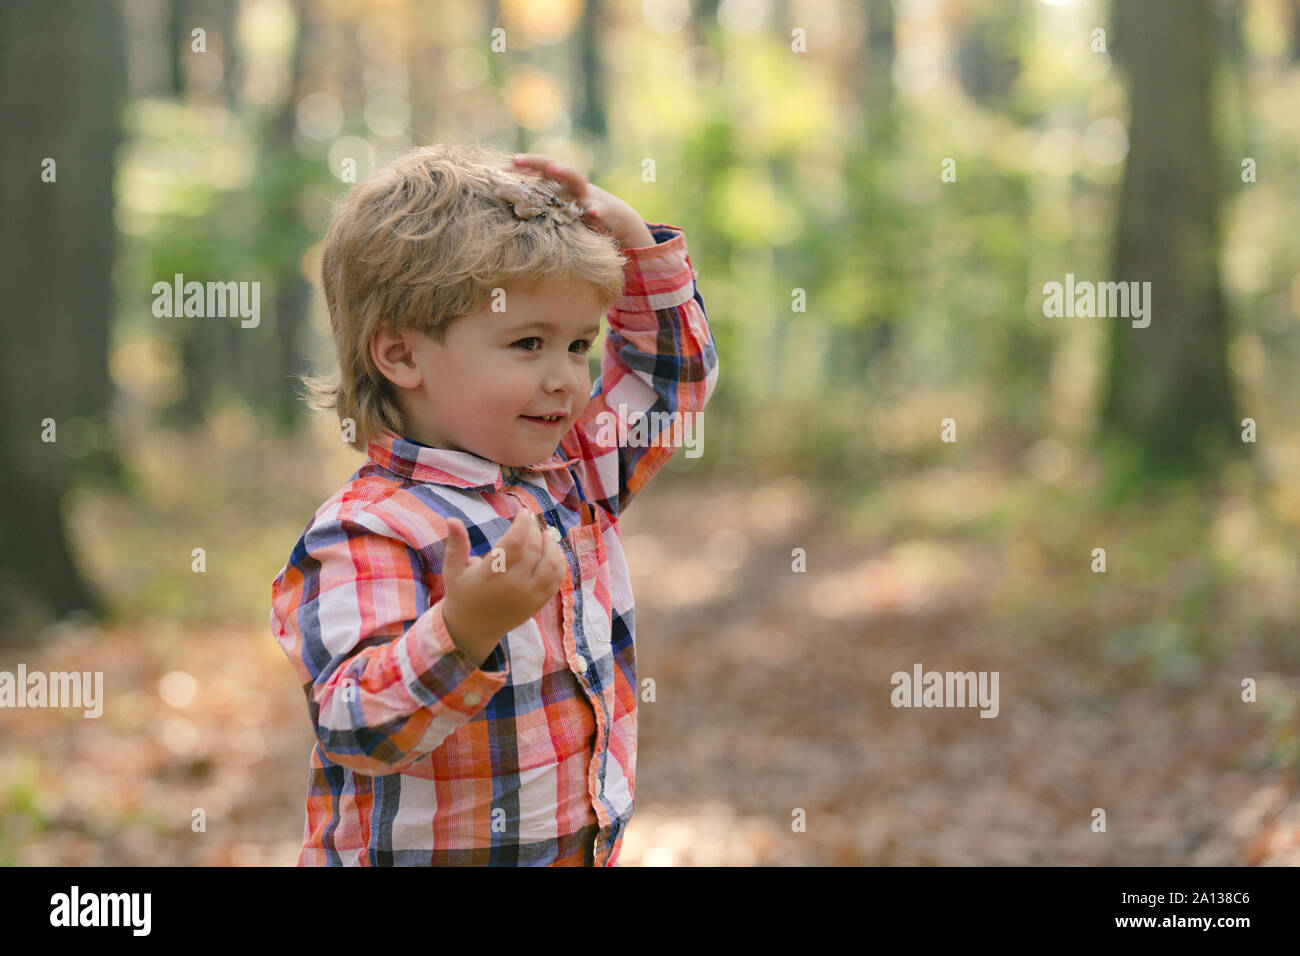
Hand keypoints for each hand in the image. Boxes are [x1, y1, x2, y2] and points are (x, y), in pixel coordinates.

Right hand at [440, 512, 566, 665]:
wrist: (472, 631)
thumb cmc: (461, 596)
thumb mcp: (453, 570)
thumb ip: (456, 544)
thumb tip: (451, 519)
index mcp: (492, 574)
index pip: (515, 542)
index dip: (523, 524)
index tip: (524, 512)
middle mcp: (513, 585)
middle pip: (534, 550)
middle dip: (535, 530)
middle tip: (532, 520)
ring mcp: (528, 596)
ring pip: (550, 565)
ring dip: (551, 546)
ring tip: (545, 535)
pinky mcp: (537, 604)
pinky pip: (555, 581)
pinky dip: (559, 564)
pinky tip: (553, 553)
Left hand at [504, 153, 655, 248]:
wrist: (617, 220)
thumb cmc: (581, 214)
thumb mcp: (560, 208)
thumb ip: (540, 203)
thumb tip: (510, 202)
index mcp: (561, 184)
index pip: (539, 169)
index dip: (522, 166)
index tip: (502, 166)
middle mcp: (573, 185)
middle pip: (554, 167)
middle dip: (536, 162)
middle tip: (517, 159)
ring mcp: (588, 195)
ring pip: (577, 179)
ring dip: (565, 172)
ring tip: (554, 169)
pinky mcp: (603, 211)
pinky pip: (600, 209)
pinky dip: (596, 210)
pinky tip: (592, 213)